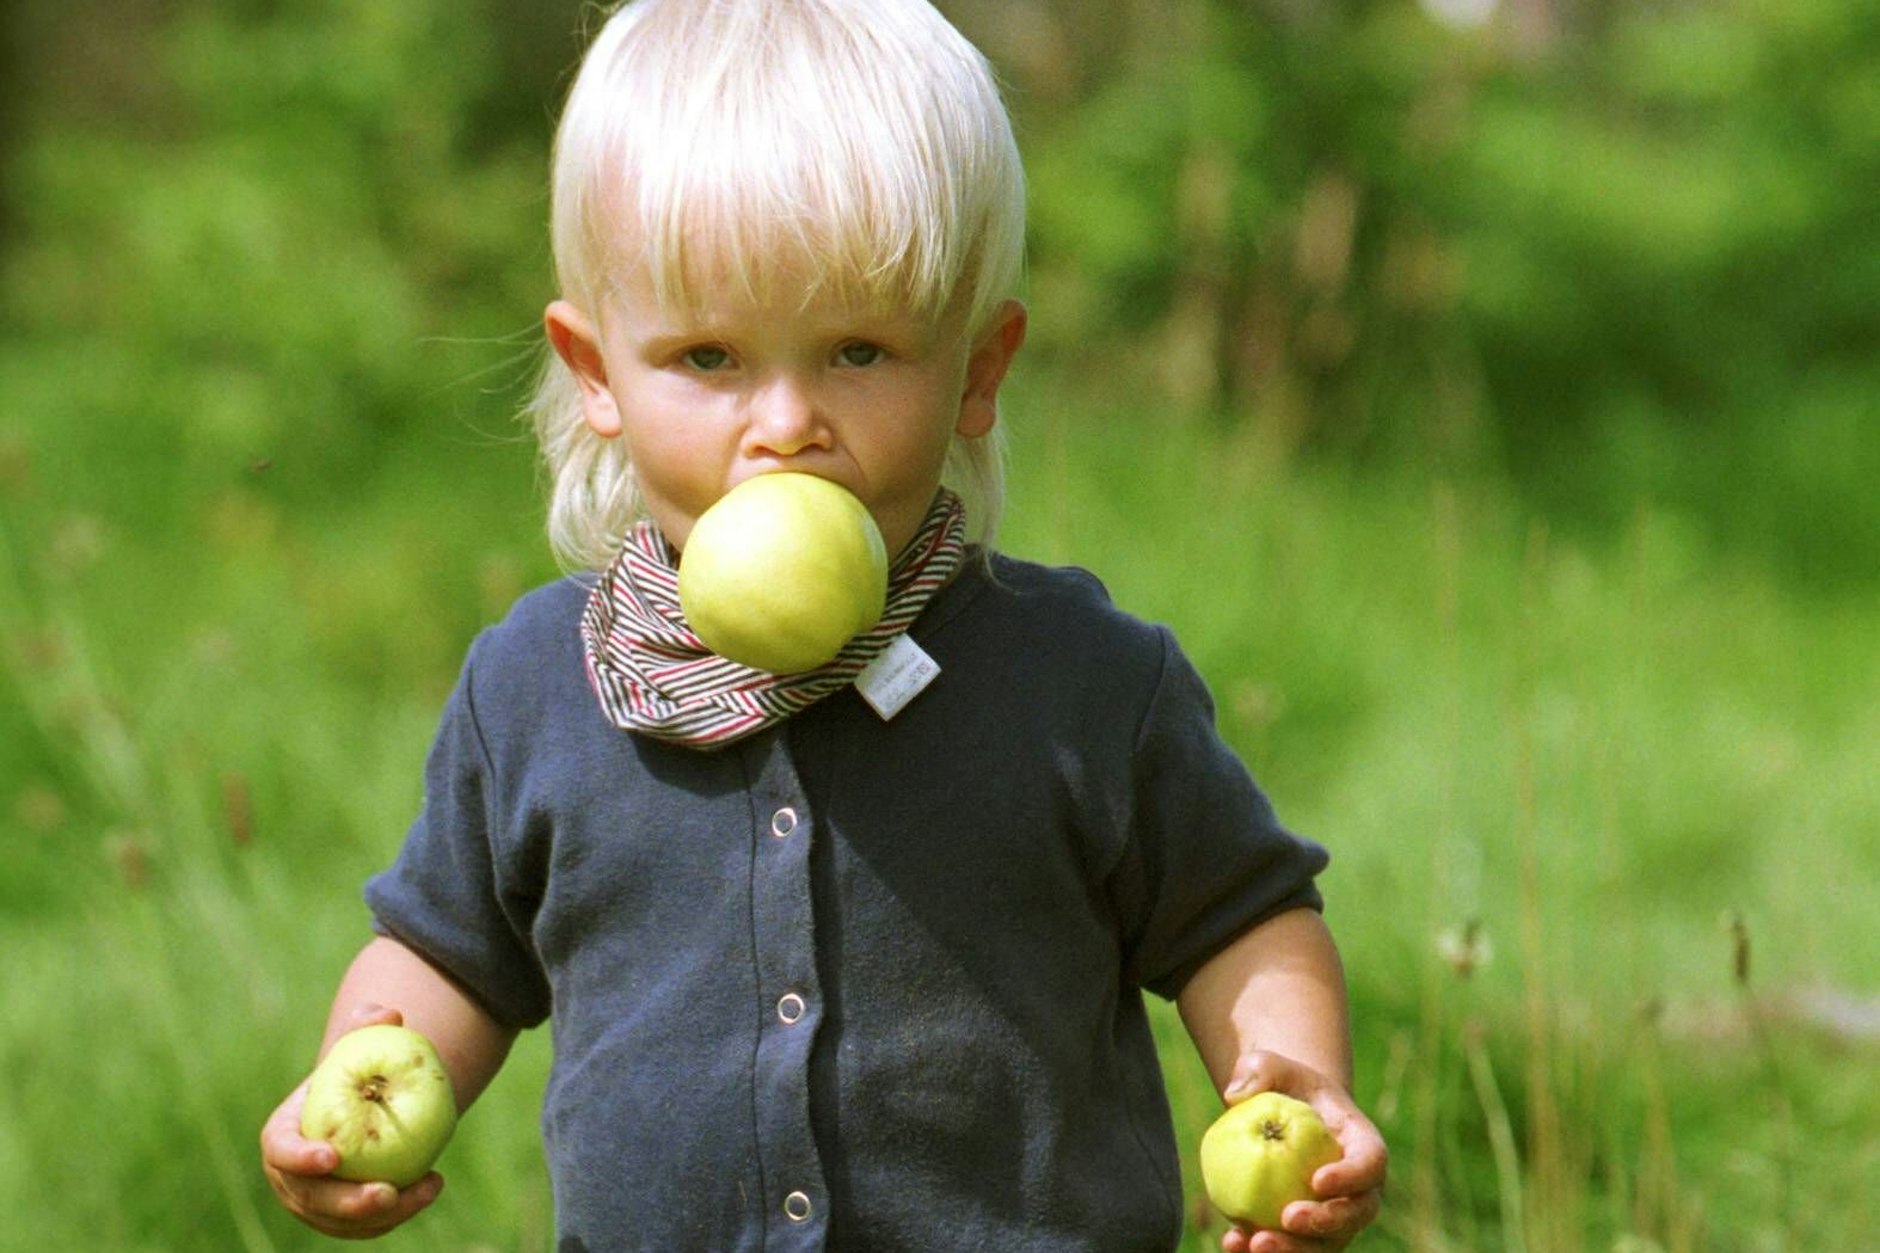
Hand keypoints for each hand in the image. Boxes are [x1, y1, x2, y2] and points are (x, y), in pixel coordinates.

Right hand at [260, 1005, 445, 1238]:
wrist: (365, 1104)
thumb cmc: (358, 1070)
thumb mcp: (359, 1045)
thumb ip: (368, 1027)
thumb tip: (391, 1014)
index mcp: (282, 1134)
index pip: (280, 1150)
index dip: (299, 1157)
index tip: (333, 1156)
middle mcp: (290, 1176)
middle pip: (312, 1198)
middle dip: (346, 1203)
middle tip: (386, 1193)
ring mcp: (314, 1202)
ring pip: (342, 1221)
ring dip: (384, 1214)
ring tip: (427, 1188)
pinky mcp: (341, 1218)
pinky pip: (366, 1226)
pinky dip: (399, 1214)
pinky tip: (430, 1187)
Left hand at [1215, 1051, 1386, 1252]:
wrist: (1279, 1115)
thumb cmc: (1280, 1086)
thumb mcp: (1269, 1065)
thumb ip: (1256, 1070)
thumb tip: (1234, 1095)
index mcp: (1361, 1143)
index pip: (1371, 1163)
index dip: (1352, 1176)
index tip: (1317, 1181)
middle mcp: (1357, 1187)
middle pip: (1355, 1214)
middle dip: (1326, 1224)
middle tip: (1288, 1219)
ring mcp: (1335, 1215)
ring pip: (1326, 1244)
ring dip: (1294, 1251)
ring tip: (1253, 1244)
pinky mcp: (1306, 1232)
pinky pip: (1292, 1248)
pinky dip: (1261, 1249)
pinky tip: (1231, 1242)